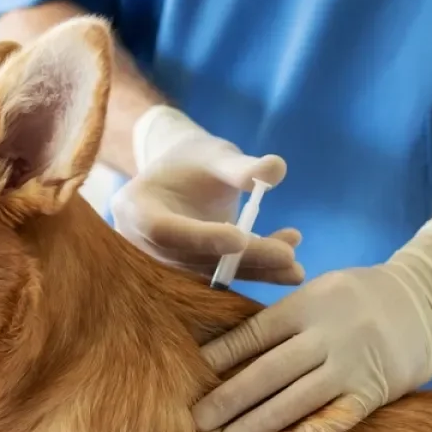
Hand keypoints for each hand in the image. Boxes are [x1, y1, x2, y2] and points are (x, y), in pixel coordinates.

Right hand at [112, 105, 303, 283]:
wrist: (178, 177)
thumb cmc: (193, 160)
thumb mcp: (215, 155)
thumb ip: (240, 166)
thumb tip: (276, 169)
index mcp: (136, 208)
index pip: (165, 230)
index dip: (202, 237)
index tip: (241, 238)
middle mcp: (144, 246)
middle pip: (194, 259)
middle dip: (242, 260)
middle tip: (286, 256)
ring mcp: (165, 264)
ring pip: (212, 274)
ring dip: (256, 271)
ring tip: (296, 267)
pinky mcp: (188, 275)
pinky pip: (223, 277)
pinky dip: (256, 272)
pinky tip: (290, 268)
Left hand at [193, 215, 431, 431]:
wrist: (430, 296)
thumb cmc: (358, 296)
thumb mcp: (318, 290)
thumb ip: (281, 319)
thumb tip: (227, 351)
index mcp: (305, 305)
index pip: (253, 334)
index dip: (220, 357)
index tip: (189, 376)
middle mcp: (325, 335)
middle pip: (267, 372)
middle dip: (228, 399)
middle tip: (196, 422)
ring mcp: (350, 365)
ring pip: (295, 400)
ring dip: (257, 426)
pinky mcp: (374, 391)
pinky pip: (337, 419)